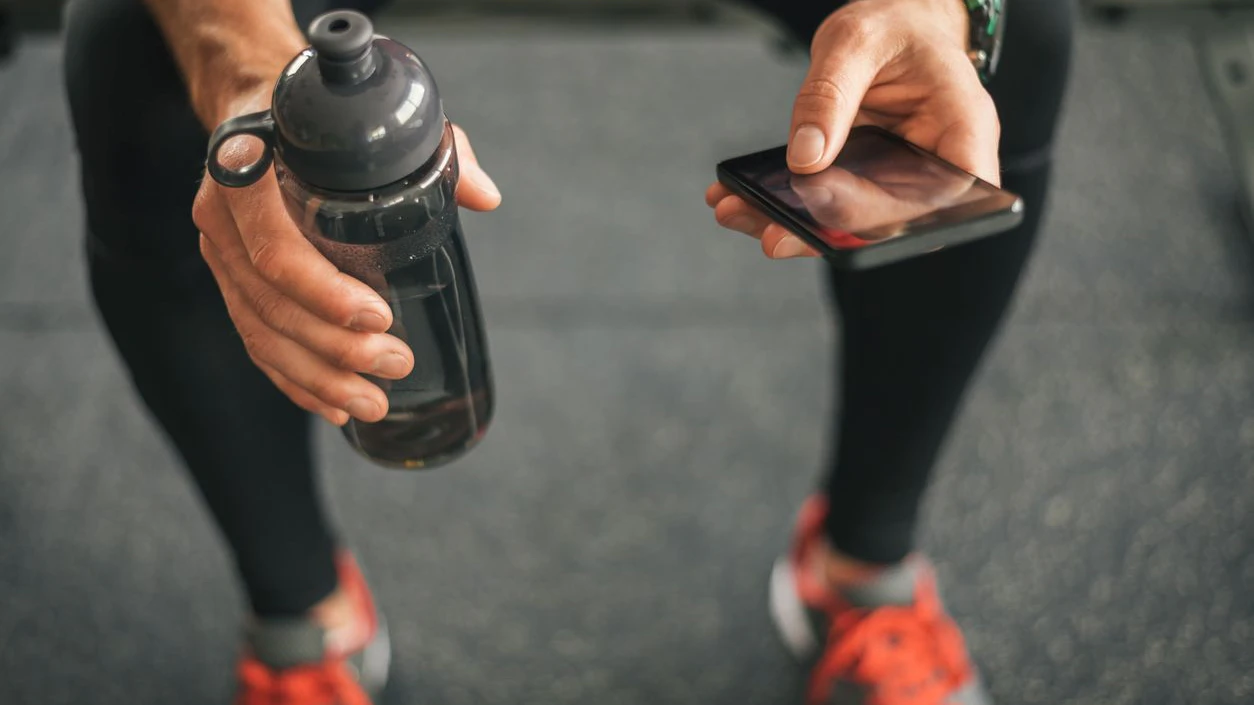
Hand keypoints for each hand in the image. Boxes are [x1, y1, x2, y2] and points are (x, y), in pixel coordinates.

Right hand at [194, 90, 501, 425]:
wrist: (263, 108)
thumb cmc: (328, 121)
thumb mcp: (379, 122)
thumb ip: (439, 151)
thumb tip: (484, 197)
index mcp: (249, 170)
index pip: (275, 247)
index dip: (324, 291)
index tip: (380, 316)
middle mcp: (222, 216)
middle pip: (271, 302)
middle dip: (335, 348)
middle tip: (396, 365)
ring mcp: (221, 252)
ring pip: (262, 332)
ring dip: (318, 378)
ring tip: (373, 404)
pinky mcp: (229, 281)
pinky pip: (256, 341)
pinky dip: (295, 380)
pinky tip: (333, 406)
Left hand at [707, 0, 998, 258]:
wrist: (896, 27)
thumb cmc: (895, 29)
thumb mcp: (857, 40)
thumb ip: (830, 94)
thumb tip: (805, 158)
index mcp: (962, 130)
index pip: (945, 196)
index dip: (889, 214)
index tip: (829, 208)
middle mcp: (937, 169)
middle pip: (891, 224)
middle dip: (825, 232)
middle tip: (771, 233)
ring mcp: (900, 184)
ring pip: (851, 227)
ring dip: (792, 227)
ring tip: (737, 212)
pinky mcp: (864, 187)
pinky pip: (827, 209)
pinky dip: (781, 208)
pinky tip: (738, 201)